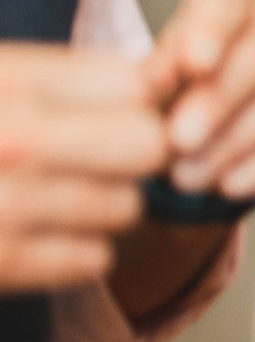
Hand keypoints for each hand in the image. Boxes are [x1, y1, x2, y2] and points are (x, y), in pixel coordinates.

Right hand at [0, 45, 164, 292]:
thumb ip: (54, 81)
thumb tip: (153, 84)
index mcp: (5, 80)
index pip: (135, 84)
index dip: (135, 97)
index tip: (119, 108)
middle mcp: (12, 139)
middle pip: (148, 144)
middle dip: (133, 150)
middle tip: (101, 154)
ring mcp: (4, 207)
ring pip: (126, 207)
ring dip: (101, 204)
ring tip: (53, 194)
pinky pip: (92, 261)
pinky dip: (74, 252)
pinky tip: (36, 234)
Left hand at [146, 0, 254, 198]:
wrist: (193, 131)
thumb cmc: (169, 94)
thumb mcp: (148, 81)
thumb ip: (153, 76)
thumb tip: (154, 83)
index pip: (229, 1)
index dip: (213, 30)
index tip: (193, 65)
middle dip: (222, 97)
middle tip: (179, 140)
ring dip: (240, 137)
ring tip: (190, 173)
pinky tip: (233, 183)